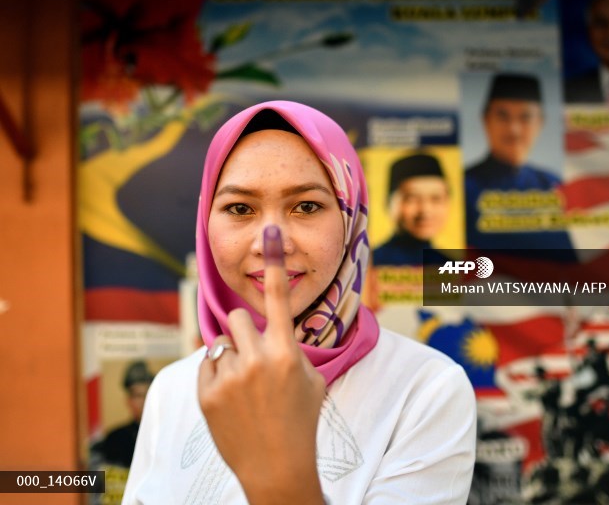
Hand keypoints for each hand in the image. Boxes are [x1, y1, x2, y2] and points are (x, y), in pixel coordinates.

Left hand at [198, 225, 326, 503]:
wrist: (278, 467)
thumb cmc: (300, 421)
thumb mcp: (311, 381)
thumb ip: (292, 349)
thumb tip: (273, 331)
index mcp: (287, 354)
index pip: (279, 299)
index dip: (274, 261)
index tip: (270, 230)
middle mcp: (257, 360)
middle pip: (238, 318)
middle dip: (245, 331)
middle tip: (254, 355)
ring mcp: (229, 378)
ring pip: (221, 343)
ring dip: (231, 356)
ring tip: (244, 386)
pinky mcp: (207, 394)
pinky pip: (207, 365)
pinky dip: (217, 376)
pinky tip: (232, 399)